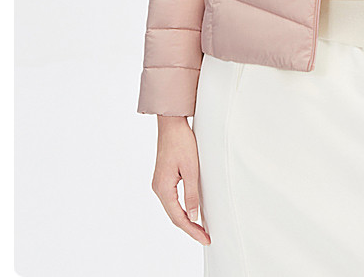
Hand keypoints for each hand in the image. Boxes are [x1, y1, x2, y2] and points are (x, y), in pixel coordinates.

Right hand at [151, 116, 210, 245]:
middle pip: (174, 215)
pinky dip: (182, 208)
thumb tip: (193, 216)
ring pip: (173, 208)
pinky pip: (172, 199)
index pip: (178, 217)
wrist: (172, 124)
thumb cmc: (182, 142)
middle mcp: (158, 188)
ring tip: (200, 228)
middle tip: (205, 237)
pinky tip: (191, 211)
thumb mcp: (191, 169)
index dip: (192, 230)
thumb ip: (192, 194)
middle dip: (190, 228)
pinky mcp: (164, 178)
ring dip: (186, 219)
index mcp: (163, 188)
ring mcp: (159, 183)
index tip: (205, 238)